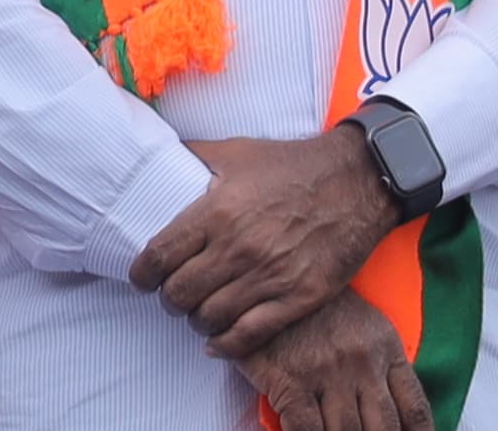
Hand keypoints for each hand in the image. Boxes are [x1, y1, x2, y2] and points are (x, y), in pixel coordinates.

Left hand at [132, 126, 398, 354]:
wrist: (356, 182)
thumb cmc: (291, 165)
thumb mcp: (235, 151)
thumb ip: (192, 155)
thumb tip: (156, 151)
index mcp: (216, 211)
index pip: (159, 256)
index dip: (142, 274)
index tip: (140, 279)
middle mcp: (238, 248)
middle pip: (180, 292)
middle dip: (168, 300)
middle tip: (170, 296)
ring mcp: (270, 277)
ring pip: (211, 318)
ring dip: (196, 321)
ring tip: (196, 313)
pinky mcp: (299, 298)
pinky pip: (251, 334)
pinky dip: (227, 345)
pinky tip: (217, 343)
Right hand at [234, 293, 433, 430]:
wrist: (267, 272)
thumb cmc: (314, 303)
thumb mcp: (362, 321)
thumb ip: (382, 362)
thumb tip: (392, 408)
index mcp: (385, 347)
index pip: (414, 409)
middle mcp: (362, 362)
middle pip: (384, 429)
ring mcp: (327, 372)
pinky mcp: (290, 379)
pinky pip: (307, 429)